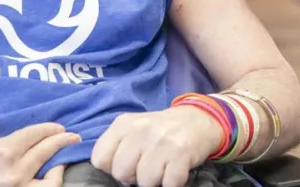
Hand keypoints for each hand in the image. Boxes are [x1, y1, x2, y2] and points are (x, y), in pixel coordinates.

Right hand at [0, 121, 79, 186]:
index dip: (51, 129)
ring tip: (62, 164)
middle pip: (47, 153)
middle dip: (63, 142)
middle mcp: (13, 172)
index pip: (38, 135)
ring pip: (50, 184)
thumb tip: (18, 134)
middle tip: (73, 137)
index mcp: (6, 149)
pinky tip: (45, 179)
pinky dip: (43, 185)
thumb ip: (2, 131)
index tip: (60, 127)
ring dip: (58, 171)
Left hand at [91, 107, 222, 186]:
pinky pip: (168, 184)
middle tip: (147, 167)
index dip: (112, 169)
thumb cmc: (161, 131)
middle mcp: (140, 129)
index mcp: (123, 124)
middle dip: (134, 177)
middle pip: (121, 173)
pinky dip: (172, 184)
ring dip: (155, 181)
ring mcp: (161, 140)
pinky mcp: (181, 152)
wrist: (198, 119)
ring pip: (145, 181)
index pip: (100, 159)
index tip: (128, 164)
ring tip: (162, 168)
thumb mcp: (133, 129)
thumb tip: (109, 173)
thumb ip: (117, 147)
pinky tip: (174, 171)